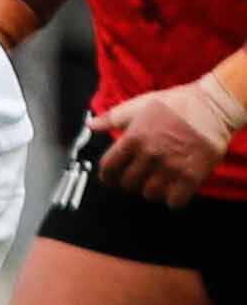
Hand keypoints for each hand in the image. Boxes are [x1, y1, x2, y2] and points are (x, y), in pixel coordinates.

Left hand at [91, 83, 241, 206]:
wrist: (214, 106)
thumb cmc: (176, 103)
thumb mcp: (139, 105)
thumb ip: (113, 118)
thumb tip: (91, 126)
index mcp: (133, 138)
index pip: (108, 168)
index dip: (107, 177)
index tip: (111, 179)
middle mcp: (149, 154)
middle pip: (128, 184)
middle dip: (130, 183)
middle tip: (138, 178)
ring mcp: (171, 167)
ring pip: (150, 194)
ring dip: (152, 190)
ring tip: (158, 181)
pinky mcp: (192, 176)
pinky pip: (174, 201)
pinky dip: (173, 199)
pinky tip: (175, 189)